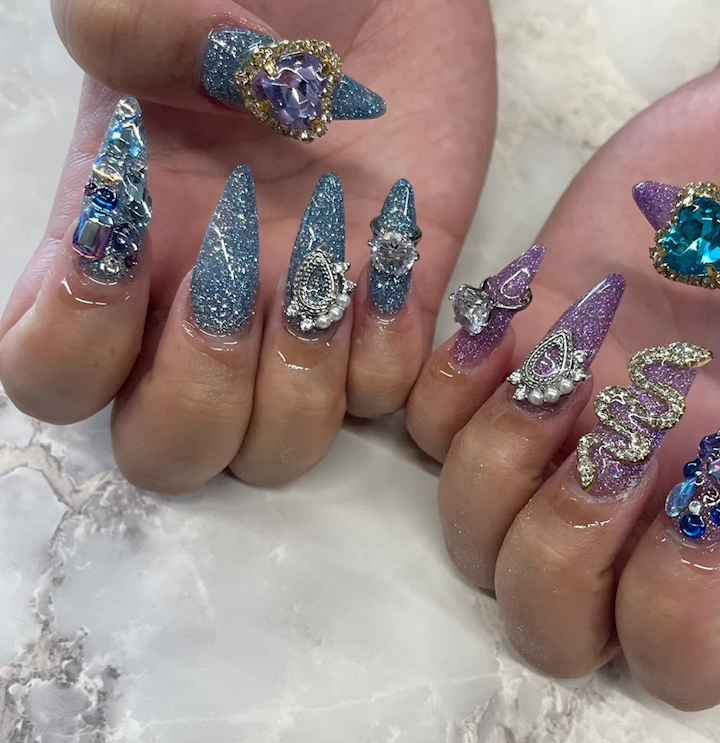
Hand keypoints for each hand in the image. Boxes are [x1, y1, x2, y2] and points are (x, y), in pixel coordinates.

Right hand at [0, 0, 494, 492]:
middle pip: (168, 452)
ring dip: (300, 386)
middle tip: (232, 288)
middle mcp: (209, 312)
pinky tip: (392, 256)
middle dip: (196, 398)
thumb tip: (162, 134)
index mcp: (127, 248)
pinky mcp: (394, 316)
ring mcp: (305, 326)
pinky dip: (388, 347)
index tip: (119, 257)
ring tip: (326, 272)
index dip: (71, 349)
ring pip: (280, 450)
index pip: (53, 376)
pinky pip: (384, 396)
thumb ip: (118, 31)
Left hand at [406, 0, 719, 709]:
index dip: (673, 611)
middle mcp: (639, 503)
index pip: (681, 661)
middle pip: (546, 621)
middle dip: (562, 544)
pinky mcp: (501, 369)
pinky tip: (515, 318)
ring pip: (470, 532)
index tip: (697, 492)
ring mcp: (559, 439)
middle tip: (616, 438)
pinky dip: (453, 382)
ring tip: (571, 361)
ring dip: (505, 453)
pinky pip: (425, 427)